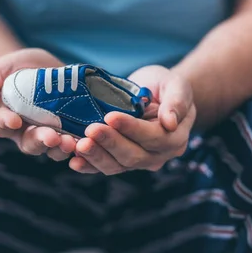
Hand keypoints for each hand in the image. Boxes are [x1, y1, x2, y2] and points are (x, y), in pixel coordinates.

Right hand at [0, 48, 76, 160]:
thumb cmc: (10, 70)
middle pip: (30, 143)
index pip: (1, 125)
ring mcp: (48, 132)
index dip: (7, 123)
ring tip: (73, 142)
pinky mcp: (69, 128)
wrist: (35, 67)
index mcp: (4, 120)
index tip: (14, 119)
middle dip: (41, 141)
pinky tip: (91, 139)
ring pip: (53, 147)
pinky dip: (81, 143)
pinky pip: (74, 141)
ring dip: (63, 146)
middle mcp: (25, 132)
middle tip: (52, 138)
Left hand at [70, 65, 195, 174]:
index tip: (110, 116)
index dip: (132, 128)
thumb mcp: (176, 85)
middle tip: (90, 129)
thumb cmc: (166, 86)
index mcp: (175, 137)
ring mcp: (139, 160)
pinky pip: (105, 167)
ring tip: (79, 145)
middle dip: (110, 142)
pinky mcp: (121, 160)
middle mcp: (158, 154)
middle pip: (134, 155)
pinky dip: (89, 166)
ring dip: (97, 156)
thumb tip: (170, 122)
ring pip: (117, 165)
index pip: (154, 137)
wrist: (154, 92)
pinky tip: (74, 162)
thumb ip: (177, 101)